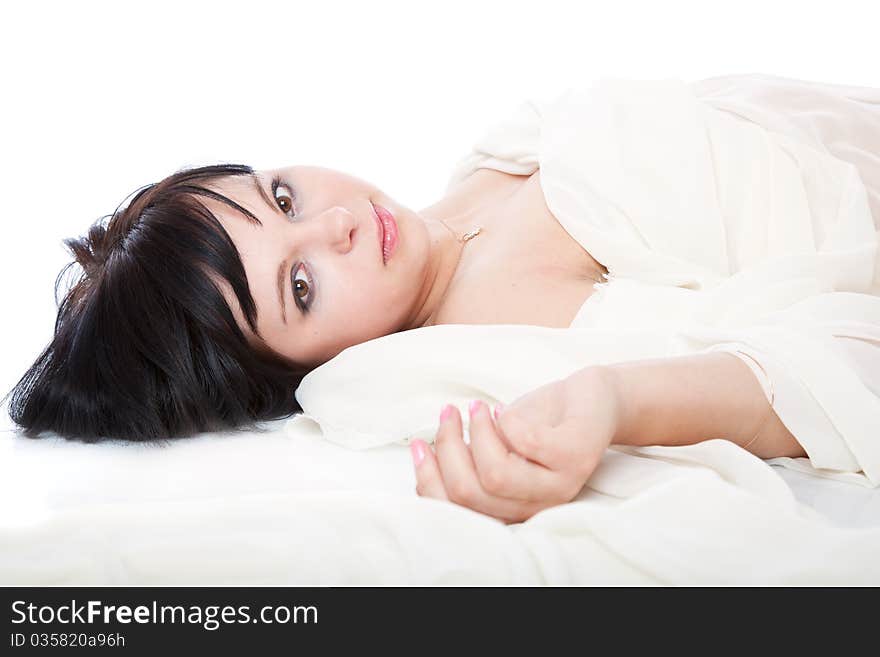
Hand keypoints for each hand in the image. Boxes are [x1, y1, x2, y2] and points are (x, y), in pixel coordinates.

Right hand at [410, 366, 621, 523]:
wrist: (595, 400)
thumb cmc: (541, 424)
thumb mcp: (499, 445)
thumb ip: (470, 460)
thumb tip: (424, 453)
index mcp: (514, 507)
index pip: (460, 510)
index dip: (429, 479)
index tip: (419, 444)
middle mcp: (538, 506)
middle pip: (471, 493)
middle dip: (448, 449)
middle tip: (448, 415)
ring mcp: (560, 485)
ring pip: (496, 475)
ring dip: (477, 434)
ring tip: (478, 408)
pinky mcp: (576, 457)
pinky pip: (525, 443)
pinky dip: (508, 422)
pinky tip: (506, 410)